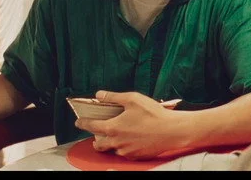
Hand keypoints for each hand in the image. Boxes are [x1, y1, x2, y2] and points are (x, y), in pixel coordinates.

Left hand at [74, 91, 188, 159]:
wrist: (172, 131)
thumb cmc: (154, 114)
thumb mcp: (133, 99)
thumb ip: (114, 96)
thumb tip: (100, 94)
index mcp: (113, 127)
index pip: (91, 126)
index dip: (83, 123)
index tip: (78, 121)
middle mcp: (117, 142)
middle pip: (99, 144)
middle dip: (95, 140)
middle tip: (96, 134)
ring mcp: (126, 151)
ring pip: (112, 149)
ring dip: (111, 143)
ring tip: (117, 135)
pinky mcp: (135, 156)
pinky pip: (125, 152)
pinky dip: (124, 146)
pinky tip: (132, 139)